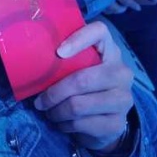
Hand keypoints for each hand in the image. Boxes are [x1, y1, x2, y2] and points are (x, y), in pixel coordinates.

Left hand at [34, 21, 133, 151]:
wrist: (107, 119)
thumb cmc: (86, 85)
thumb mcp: (80, 68)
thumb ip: (66, 59)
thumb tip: (33, 58)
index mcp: (110, 50)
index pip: (100, 32)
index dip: (79, 39)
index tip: (58, 52)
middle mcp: (122, 72)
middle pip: (82, 79)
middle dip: (54, 93)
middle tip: (39, 102)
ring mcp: (123, 99)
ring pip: (78, 105)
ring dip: (56, 111)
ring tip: (49, 112)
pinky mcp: (117, 124)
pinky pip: (82, 124)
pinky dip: (65, 125)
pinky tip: (61, 123)